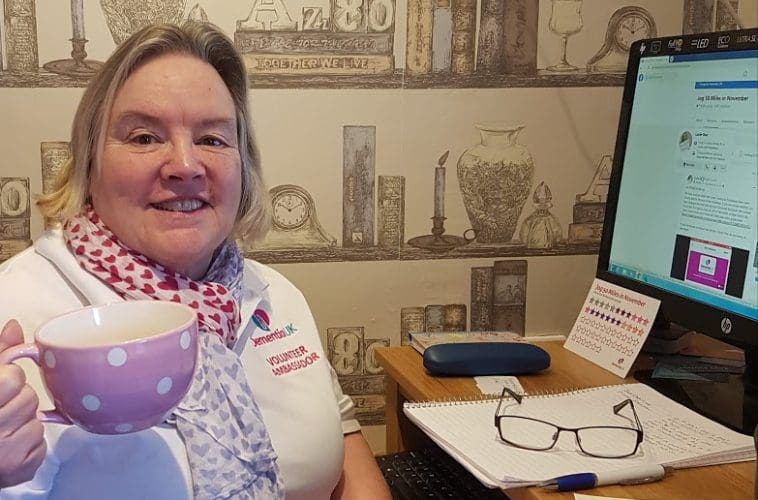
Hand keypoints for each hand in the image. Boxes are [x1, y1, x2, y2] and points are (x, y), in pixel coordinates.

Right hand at [0, 320, 45, 487]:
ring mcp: (6, 453)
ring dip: (25, 422)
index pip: (12, 379)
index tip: (3, 386)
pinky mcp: (22, 468)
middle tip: (2, 411)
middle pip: (29, 398)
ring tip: (5, 429)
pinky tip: (12, 445)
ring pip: (37, 421)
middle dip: (18, 400)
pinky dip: (30, 442)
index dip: (10, 380)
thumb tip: (15, 325)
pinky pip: (41, 442)